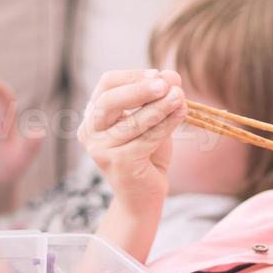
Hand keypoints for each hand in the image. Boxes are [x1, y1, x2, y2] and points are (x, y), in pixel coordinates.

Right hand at [76, 69, 185, 209]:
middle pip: (110, 100)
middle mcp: (90, 132)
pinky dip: (167, 124)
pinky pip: (147, 138)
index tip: (157, 74)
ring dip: (160, 107)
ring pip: (133, 121)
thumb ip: (158, 98)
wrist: (142, 197)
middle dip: (140, 89)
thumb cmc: (146, 156)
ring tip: (180, 97)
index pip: (106, 85)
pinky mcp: (118, 163)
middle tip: (166, 84)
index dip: (132, 76)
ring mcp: (101, 149)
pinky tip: (181, 113)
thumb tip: (170, 74)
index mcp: (93, 116)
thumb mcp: (152, 121)